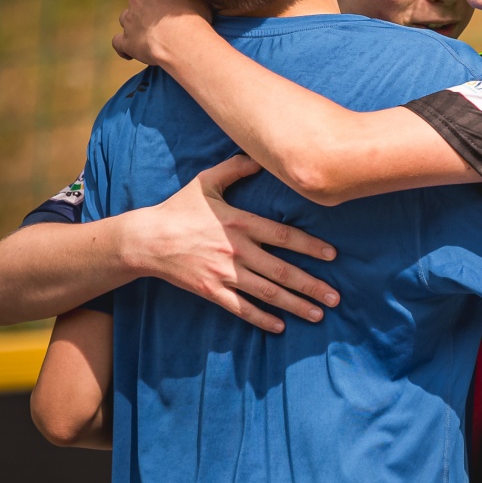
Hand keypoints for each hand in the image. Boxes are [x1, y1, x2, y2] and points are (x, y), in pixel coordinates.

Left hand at [113, 0, 212, 64]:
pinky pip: (118, 43)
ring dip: (134, 26)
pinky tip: (130, 53)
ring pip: (126, 19)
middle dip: (148, 11)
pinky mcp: (127, 41)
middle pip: (139, 2)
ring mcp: (130, 20)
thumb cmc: (193, 18)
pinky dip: (123, 48)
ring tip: (148, 37)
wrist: (182, 40)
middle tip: (164, 25)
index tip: (174, 8)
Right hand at [133, 153, 339, 332]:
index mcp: (240, 223)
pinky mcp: (211, 291)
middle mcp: (237, 250)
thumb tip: (260, 155)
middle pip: (282, 270)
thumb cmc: (178, 209)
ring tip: (318, 314)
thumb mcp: (206, 182)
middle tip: (335, 298)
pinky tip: (280, 327)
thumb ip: (235, 168)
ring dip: (295, 305)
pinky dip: (261, 319)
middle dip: (311, 285)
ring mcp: (224, 273)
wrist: (146, 240)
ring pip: (267, 293)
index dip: (310, 246)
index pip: (284, 236)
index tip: (333, 256)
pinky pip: (241, 309)